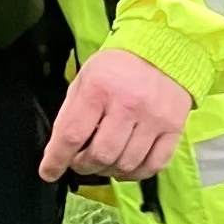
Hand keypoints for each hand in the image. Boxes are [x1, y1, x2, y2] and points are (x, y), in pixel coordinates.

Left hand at [38, 48, 192, 186]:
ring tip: (101, 162)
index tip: (49, 172)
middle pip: (101, 154)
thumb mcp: (84, 79)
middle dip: (83, 165)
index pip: (72, 135)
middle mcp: (128, 105)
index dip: (57, 159)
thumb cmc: (116, 66)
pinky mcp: (174, 128)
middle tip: (79, 161)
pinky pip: (153, 165)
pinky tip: (124, 167)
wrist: (162, 50)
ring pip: (126, 164)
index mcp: (98, 89)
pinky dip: (135, 174)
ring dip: (108, 170)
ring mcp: (154, 118)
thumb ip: (70, 113)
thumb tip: (58, 150)